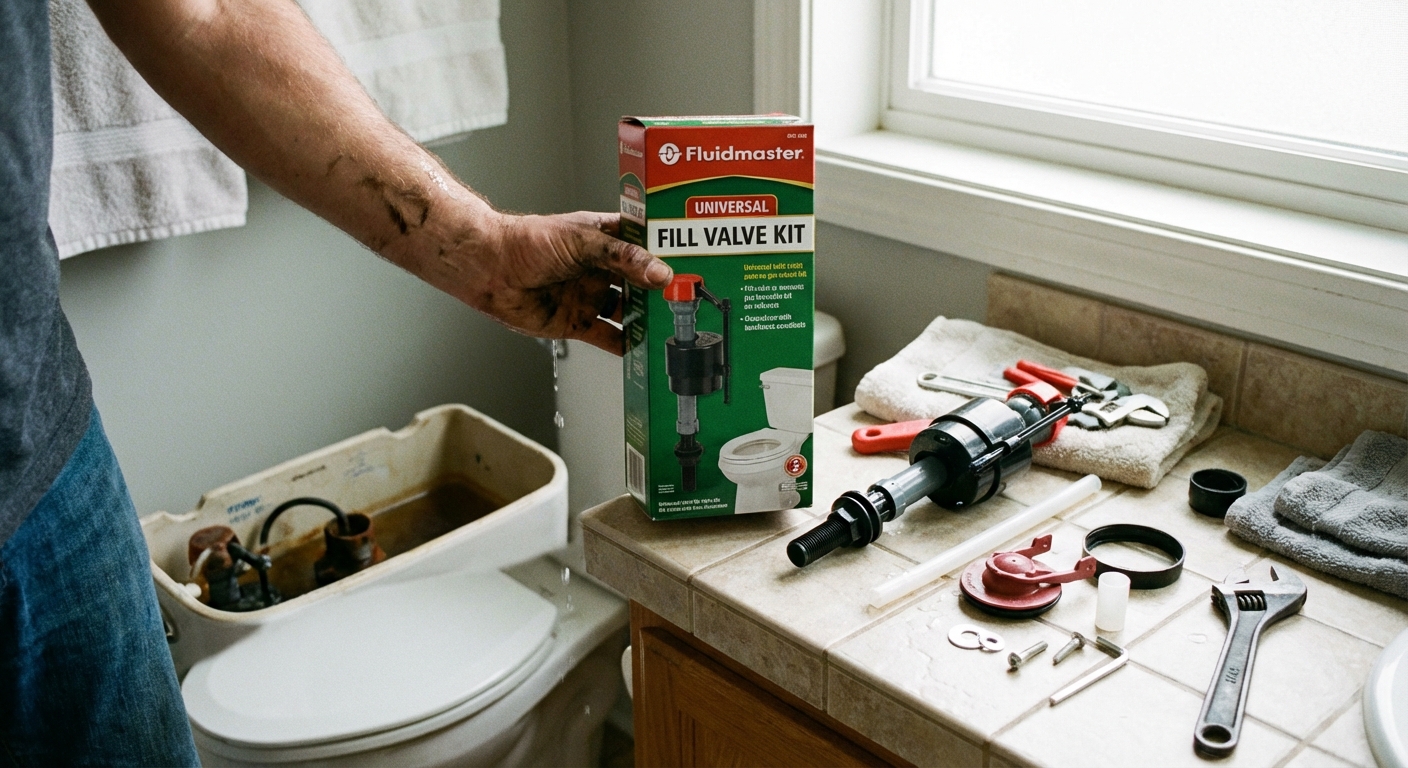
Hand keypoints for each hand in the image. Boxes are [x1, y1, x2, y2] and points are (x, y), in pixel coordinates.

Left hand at [452, 210, 671, 353]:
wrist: (491, 268)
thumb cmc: (528, 241)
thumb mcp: (583, 241)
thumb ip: (624, 258)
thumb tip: (659, 273)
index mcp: (605, 238)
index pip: (645, 245)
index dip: (667, 254)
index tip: (691, 264)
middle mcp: (601, 268)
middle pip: (641, 282)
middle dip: (662, 291)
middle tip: (687, 300)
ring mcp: (590, 296)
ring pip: (628, 311)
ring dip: (647, 319)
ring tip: (671, 325)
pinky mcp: (577, 322)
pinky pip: (608, 337)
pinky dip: (626, 344)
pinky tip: (643, 348)